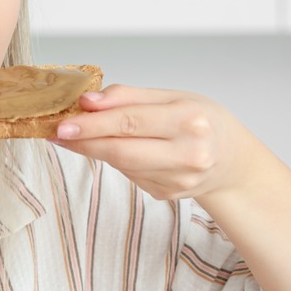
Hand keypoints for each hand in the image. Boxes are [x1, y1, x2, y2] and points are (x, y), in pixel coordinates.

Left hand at [51, 84, 267, 200]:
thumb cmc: (201, 120)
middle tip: (58, 132)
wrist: (232, 160)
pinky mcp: (166, 195)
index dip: (92, 124)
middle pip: (121, 150)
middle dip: (84, 141)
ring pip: (121, 164)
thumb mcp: (172, 96)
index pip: (129, 122)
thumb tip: (88, 101)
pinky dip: (116, 160)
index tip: (64, 122)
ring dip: (94, 149)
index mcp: (189, 120)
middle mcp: (187, 153)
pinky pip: (129, 174)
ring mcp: (178, 180)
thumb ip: (128, 97)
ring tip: (78, 135)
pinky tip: (117, 148)